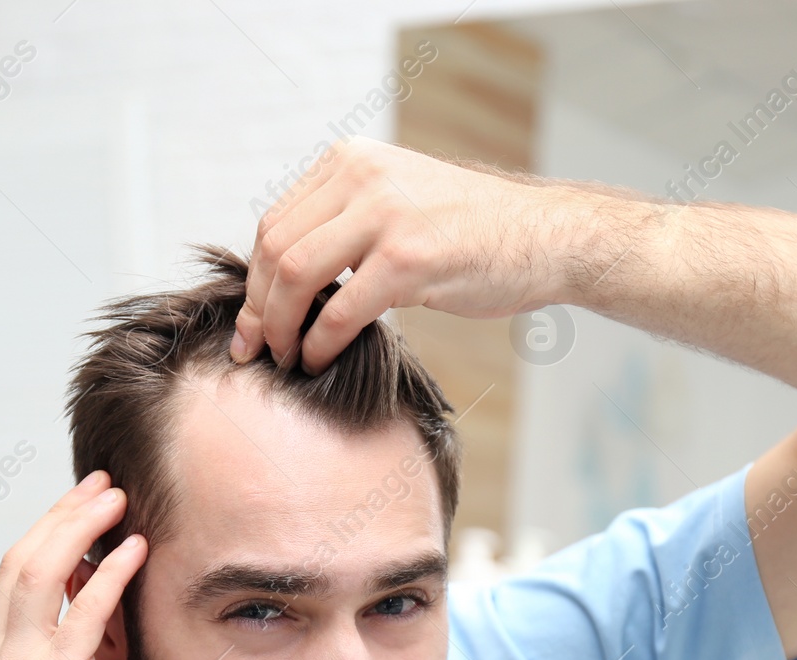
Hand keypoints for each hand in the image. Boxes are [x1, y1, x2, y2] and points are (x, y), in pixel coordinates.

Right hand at [0, 471, 146, 659]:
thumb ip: (59, 659)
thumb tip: (95, 617)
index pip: (11, 577)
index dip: (47, 533)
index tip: (81, 506)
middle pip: (21, 562)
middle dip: (63, 516)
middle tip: (102, 485)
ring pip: (43, 574)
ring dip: (83, 528)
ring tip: (118, 501)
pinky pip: (85, 611)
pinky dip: (111, 574)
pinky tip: (135, 552)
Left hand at [234, 137, 572, 373]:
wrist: (544, 236)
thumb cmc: (470, 231)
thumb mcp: (397, 199)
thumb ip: (344, 220)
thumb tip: (283, 274)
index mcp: (351, 160)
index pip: (275, 222)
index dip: (255, 280)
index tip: (252, 321)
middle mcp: (362, 177)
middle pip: (276, 249)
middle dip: (258, 309)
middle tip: (255, 350)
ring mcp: (386, 215)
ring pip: (297, 277)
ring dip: (281, 328)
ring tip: (286, 357)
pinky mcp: (408, 259)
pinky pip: (340, 311)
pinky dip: (319, 344)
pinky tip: (319, 361)